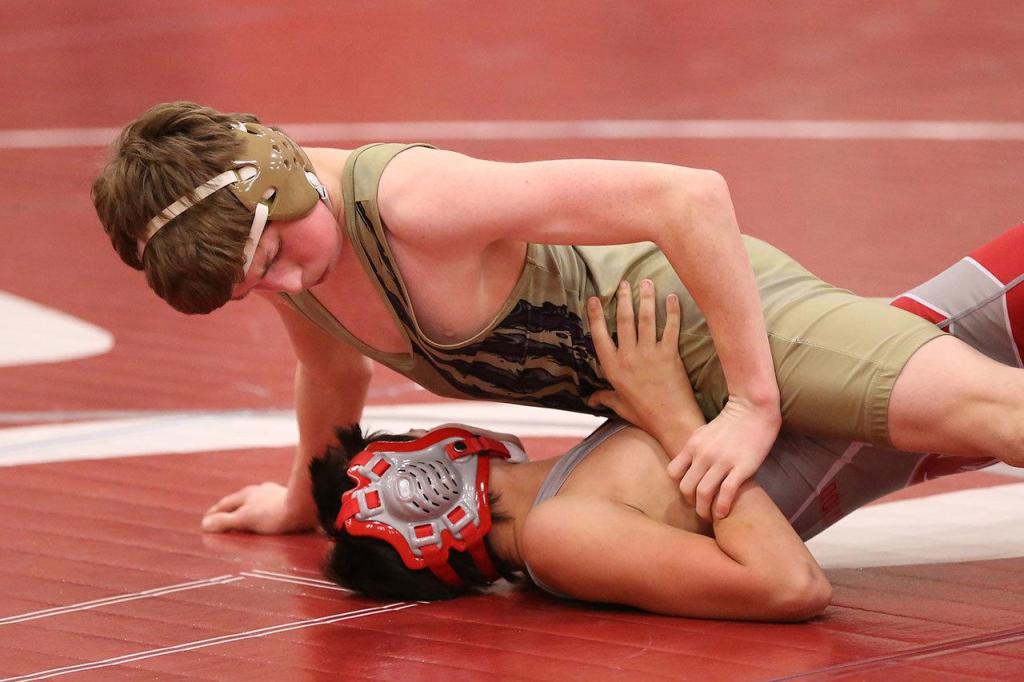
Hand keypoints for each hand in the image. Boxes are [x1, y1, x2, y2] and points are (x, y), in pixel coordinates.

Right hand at [202, 482, 315, 533]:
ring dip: (247, 508)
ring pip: (256, 500)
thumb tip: (205, 524)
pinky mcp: (289, 499)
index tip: (206, 520)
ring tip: (244, 516)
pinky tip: (270, 514)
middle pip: (240, 500)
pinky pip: (270, 505)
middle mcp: (260, 490)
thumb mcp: (245, 519)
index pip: (225, 504)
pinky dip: (263, 511)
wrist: (306, 508)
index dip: (214, 513)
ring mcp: (275, 493)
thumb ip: (225, 522)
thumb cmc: (274, 514)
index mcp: (247, 493)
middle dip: (230, 509)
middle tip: (221, 517)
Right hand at [585, 279, 699, 447]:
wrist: (671, 422)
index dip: (597, 316)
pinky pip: (671, 328)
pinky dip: (672, 311)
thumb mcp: (619, 405)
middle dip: (624, 298)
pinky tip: (672, 298)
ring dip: (646, 298)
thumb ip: (604, 398)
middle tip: (624, 282)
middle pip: (624, 321)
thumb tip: (590, 399)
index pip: (600, 336)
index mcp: (613, 368)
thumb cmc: (644, 415)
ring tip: (646, 282)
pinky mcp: (670, 355)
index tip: (595, 298)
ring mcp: (650, 355)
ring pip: (646, 319)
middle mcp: (629, 357)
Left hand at [667, 396, 779, 520]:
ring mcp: (722, 461)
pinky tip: (723, 514)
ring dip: (705, 510)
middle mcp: (704, 454)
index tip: (689, 493)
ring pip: (704, 493)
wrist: (753, 409)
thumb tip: (688, 467)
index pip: (673, 472)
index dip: (679, 486)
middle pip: (686, 487)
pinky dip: (722, 507)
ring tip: (710, 517)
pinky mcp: (742, 467)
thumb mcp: (703, 433)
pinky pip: (726, 492)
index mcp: (692, 446)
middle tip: (700, 509)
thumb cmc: (730, 422)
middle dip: (691, 503)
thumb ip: (694, 449)